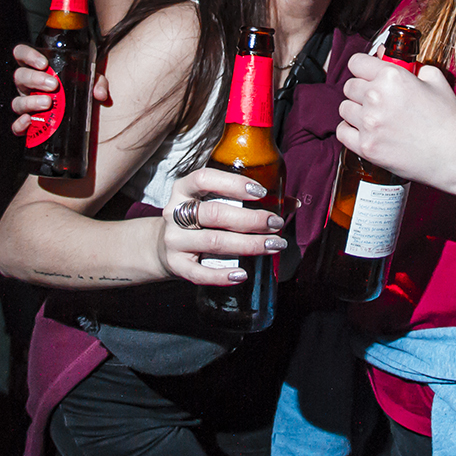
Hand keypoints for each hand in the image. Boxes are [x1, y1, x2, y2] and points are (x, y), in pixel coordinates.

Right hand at [9, 41, 110, 135]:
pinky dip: (19, 125)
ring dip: (30, 101)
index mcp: (38, 69)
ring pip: (17, 101)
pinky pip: (16, 126)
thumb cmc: (79, 91)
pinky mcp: (27, 124)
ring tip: (47, 103)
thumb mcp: (90, 81)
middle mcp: (28, 85)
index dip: (28, 55)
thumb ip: (97, 82)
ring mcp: (25, 104)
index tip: (43, 63)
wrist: (79, 119)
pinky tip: (29, 121)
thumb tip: (100, 94)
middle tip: (53, 84)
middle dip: (35, 79)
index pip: (22, 54)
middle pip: (20, 76)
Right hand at [156, 166, 286, 285]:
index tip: (261, 192)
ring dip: (247, 245)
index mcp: (184, 189)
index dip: (233, 183)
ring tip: (273, 246)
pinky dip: (222, 276)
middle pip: (215, 213)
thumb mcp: (216, 202)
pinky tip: (242, 275)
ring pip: (213, 242)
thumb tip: (292, 203)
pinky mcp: (176, 264)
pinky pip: (199, 273)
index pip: (204, 179)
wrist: (163, 244)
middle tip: (276, 224)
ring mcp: (173, 240)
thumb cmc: (200, 219)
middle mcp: (174, 212)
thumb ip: (250, 199)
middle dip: (250, 219)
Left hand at [336, 52, 455, 193]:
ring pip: (344, 108)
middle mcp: (376, 96)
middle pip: (349, 86)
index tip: (367, 74)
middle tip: (376, 99)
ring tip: (373, 117)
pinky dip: (350, 131)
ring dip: (355, 111)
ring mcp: (369, 123)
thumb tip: (394, 61)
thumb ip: (413, 67)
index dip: (362, 68)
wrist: (453, 155)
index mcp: (392, 76)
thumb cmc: (447, 119)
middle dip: (360, 90)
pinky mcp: (366, 146)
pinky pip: (342, 132)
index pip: (356, 62)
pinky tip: (365, 131)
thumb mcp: (436, 80)